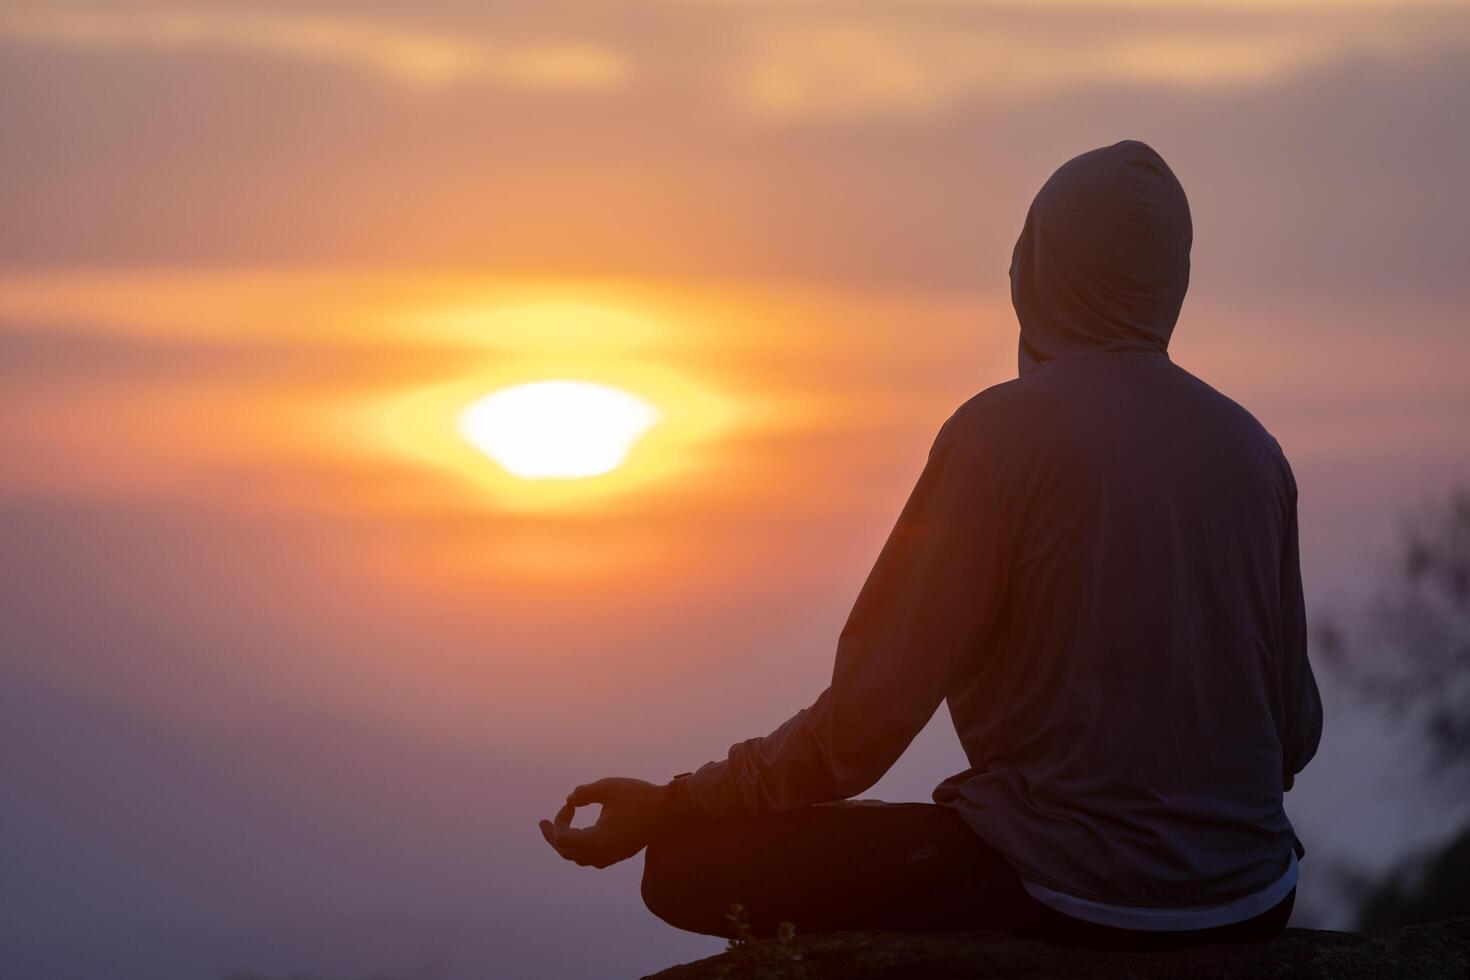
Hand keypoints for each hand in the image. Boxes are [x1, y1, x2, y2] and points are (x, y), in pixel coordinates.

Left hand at [538, 777, 674, 868]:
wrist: (670, 810)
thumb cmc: (640, 796)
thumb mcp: (609, 787)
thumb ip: (584, 793)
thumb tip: (570, 800)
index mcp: (598, 841)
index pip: (564, 839)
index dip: (560, 820)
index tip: (571, 803)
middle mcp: (603, 854)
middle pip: (567, 853)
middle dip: (554, 837)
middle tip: (542, 824)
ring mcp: (613, 856)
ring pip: (580, 859)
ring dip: (567, 844)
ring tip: (558, 830)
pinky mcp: (620, 853)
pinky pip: (593, 859)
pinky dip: (581, 848)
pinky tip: (582, 836)